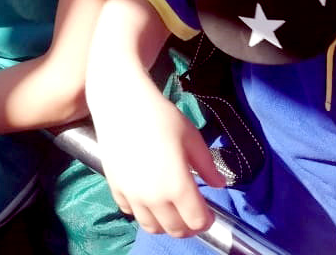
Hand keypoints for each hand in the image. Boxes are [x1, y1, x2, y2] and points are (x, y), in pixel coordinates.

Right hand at [96, 86, 225, 237]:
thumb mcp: (192, 138)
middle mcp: (154, 199)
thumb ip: (207, 166)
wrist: (122, 104)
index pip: (196, 221)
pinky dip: (143, 212)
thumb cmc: (161, 117)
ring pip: (152, 227)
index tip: (209, 213)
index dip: (207, 220)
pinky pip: (131, 212)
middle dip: (188, 226)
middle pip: (175, 230)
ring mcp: (132, 196)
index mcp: (177, 187)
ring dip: (166, 224)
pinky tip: (149, 198)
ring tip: (173, 210)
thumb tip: (220, 184)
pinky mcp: (115, 189)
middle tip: (193, 212)